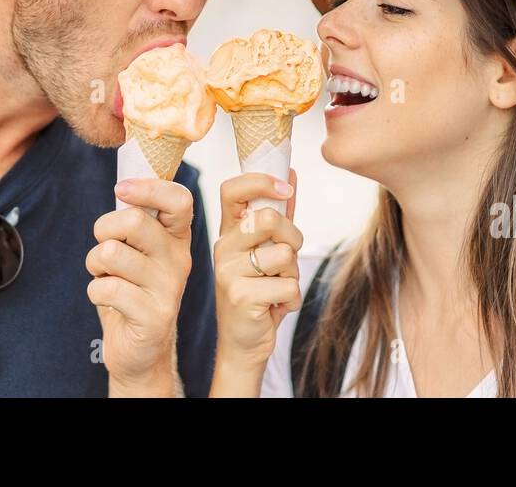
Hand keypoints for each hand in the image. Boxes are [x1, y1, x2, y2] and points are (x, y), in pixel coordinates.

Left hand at [87, 177, 193, 395]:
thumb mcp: (140, 251)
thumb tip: (124, 185)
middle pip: (133, 221)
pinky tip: (108, 301)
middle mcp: (180, 259)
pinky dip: (95, 291)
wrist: (141, 349)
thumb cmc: (132, 290)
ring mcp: (169, 288)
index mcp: (178, 237)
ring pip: (111, 253)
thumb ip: (136, 220)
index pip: (179, 199)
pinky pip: (106, 288)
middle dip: (103, 231)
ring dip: (95, 265)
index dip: (147, 188)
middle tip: (105, 250)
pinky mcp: (154, 316)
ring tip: (106, 277)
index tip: (121, 190)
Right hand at [211, 170, 301, 391]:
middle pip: (268, 219)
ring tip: (276, 287)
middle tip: (286, 260)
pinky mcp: (240, 296)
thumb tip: (291, 173)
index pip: (233, 190)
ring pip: (284, 255)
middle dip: (292, 238)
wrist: (244, 344)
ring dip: (292, 275)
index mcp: (228, 232)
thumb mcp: (267, 249)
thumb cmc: (259, 291)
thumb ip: (279, 213)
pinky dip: (292, 299)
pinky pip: (289, 286)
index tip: (286, 189)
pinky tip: (274, 308)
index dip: (261, 181)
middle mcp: (223, 247)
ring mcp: (228, 271)